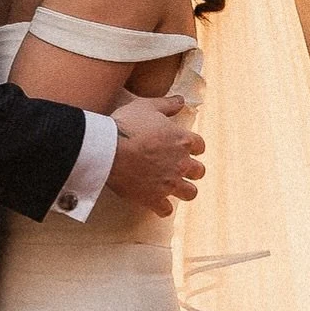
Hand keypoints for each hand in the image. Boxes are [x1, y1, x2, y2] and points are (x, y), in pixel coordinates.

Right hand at [105, 95, 204, 217]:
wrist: (109, 150)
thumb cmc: (128, 125)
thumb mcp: (147, 106)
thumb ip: (167, 104)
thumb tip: (180, 100)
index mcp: (182, 140)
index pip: (200, 145)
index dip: (194, 147)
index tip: (188, 147)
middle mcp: (180, 164)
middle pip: (199, 171)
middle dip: (192, 170)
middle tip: (181, 168)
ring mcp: (169, 183)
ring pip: (190, 193)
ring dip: (184, 190)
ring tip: (175, 188)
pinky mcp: (154, 198)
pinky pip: (166, 210)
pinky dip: (162, 207)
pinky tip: (157, 203)